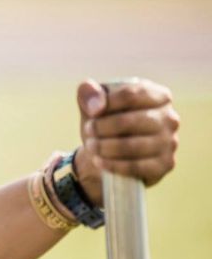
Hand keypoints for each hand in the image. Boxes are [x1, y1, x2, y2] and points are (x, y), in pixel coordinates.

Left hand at [73, 78, 180, 206]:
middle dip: (103, 127)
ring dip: (105, 147)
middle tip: (88, 130)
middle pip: (131, 121)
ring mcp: (170, 142)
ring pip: (134, 146)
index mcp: (159, 96)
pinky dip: (113, 165)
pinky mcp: (164, 164)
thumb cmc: (103, 122)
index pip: (132, 94)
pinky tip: (98, 162)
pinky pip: (137, 167)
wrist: (105, 154)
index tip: (91, 113)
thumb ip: (88, 92)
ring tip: (91, 146)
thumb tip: (96, 106)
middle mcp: (170, 118)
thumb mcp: (92, 104)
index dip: (106, 103)